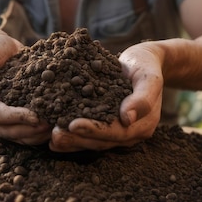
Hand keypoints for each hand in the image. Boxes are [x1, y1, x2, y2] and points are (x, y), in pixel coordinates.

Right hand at [0, 27, 51, 144]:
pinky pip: (21, 131)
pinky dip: (36, 132)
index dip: (16, 118)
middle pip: (7, 131)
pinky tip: (52, 127)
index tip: (35, 117)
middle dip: (29, 130)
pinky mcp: (9, 117)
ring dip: (35, 135)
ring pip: (16, 135)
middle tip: (51, 126)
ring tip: (54, 129)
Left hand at [49, 42, 163, 151]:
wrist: (143, 60)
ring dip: (72, 141)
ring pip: (93, 140)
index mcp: (143, 123)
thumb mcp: (149, 77)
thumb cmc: (146, 65)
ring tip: (52, 138)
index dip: (94, 130)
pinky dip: (73, 135)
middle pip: (102, 140)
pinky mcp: (106, 123)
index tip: (73, 125)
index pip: (116, 131)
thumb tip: (127, 118)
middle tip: (55, 135)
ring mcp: (118, 130)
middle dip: (77, 139)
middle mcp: (130, 131)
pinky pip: (90, 132)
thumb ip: (142, 97)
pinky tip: (54, 135)